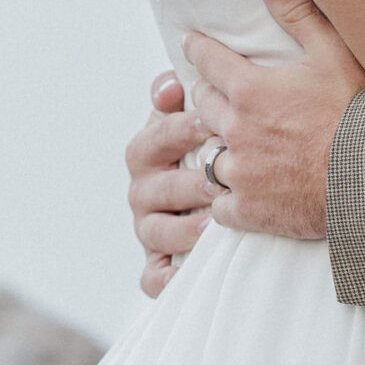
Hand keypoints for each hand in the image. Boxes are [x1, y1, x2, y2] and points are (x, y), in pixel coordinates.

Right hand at [126, 73, 213, 296]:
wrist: (220, 193)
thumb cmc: (210, 146)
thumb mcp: (195, 116)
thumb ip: (182, 97)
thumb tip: (170, 84)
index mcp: (150, 150)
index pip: (153, 139)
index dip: (176, 130)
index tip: (207, 123)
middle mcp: (144, 190)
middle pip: (153, 187)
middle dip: (185, 183)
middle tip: (217, 179)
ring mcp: (149, 228)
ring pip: (153, 231)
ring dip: (180, 229)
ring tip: (211, 225)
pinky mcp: (157, 265)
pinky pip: (152, 278)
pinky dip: (164, 279)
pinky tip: (185, 274)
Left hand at [183, 0, 364, 241]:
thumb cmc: (359, 112)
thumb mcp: (334, 52)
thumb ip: (297, 12)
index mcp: (249, 90)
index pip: (206, 61)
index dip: (197, 49)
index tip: (191, 45)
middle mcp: (235, 131)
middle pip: (202, 106)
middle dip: (207, 96)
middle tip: (215, 94)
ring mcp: (240, 173)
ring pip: (207, 156)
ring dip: (216, 148)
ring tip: (228, 146)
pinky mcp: (249, 210)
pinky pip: (220, 204)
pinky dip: (226, 197)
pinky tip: (239, 192)